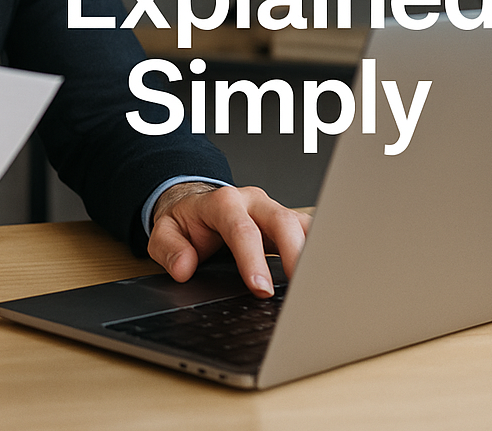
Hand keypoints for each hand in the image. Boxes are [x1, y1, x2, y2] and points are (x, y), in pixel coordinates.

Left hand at [148, 183, 310, 297]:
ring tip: (322, 285)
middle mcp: (252, 202)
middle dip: (295, 255)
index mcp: (222, 202)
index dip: (253, 259)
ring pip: (303, 224)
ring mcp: (273, 209)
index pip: (241, 229)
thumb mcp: (164, 231)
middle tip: (301, 290)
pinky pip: (311, 232)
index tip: (261, 289)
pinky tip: (326, 274)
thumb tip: (184, 268)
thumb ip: (169, 249)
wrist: (195, 204)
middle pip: (282, 221)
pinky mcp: (288, 222)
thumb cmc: (185, 221)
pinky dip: (321, 251)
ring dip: (315, 253)